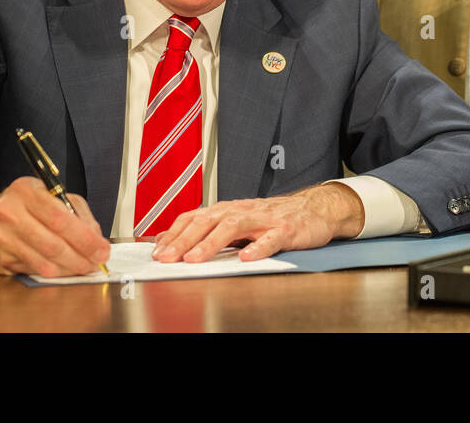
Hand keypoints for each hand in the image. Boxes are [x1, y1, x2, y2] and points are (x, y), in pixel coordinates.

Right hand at [0, 177, 109, 276]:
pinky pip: (35, 269)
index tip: (101, 247)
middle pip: (53, 242)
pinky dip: (54, 272)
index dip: (85, 237)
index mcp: (25, 190)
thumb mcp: (47, 195)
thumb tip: (95, 236)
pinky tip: (65, 270)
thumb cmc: (20, 206)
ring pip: (44, 260)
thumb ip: (75, 211)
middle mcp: (9, 212)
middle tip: (96, 261)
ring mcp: (2, 237)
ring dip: (70, 268)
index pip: (60, 217)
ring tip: (84, 267)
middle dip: (81, 255)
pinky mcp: (0, 258)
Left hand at [151, 182, 364, 263]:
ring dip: (211, 242)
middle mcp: (241, 211)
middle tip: (167, 257)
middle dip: (184, 240)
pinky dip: (257, 247)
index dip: (174, 234)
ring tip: (195, 258)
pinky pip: (270, 239)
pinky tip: (246, 257)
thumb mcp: (236, 222)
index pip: (194, 218)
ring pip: (233, 227)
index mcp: (227, 210)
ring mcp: (263, 220)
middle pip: (208, 222)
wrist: (312, 210)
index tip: (156, 251)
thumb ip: (208, 231)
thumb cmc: (271, 219)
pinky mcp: (285, 230)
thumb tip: (171, 242)